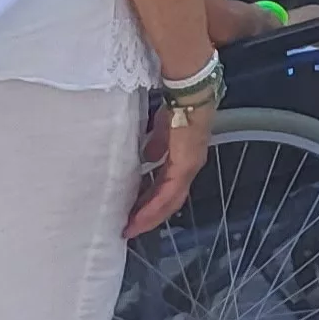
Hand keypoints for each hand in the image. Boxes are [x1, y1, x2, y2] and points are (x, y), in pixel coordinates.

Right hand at [126, 104, 210, 236]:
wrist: (188, 91)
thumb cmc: (175, 103)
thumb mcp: (161, 128)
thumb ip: (157, 144)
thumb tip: (148, 158)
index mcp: (185, 156)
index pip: (170, 187)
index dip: (153, 203)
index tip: (133, 215)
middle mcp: (190, 165)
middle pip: (171, 199)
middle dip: (150, 215)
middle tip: (128, 228)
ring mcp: (189, 165)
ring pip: (170, 200)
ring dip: (150, 215)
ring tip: (130, 227)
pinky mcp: (185, 163)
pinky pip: (168, 192)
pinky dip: (153, 206)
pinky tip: (139, 217)